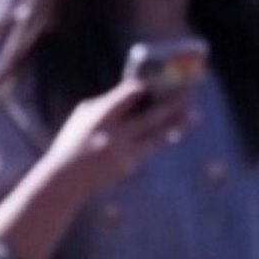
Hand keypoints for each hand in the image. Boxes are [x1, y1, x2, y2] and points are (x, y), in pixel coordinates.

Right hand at [45, 78, 197, 190]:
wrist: (64, 180)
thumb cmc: (73, 142)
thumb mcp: (84, 116)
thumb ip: (109, 102)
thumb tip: (137, 91)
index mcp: (101, 116)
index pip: (128, 94)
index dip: (145, 85)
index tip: (161, 77)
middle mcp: (114, 135)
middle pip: (150, 116)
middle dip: (171, 104)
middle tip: (189, 94)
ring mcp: (123, 153)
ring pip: (156, 136)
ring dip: (176, 124)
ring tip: (193, 115)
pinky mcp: (128, 167)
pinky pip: (148, 149)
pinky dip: (161, 138)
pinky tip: (174, 131)